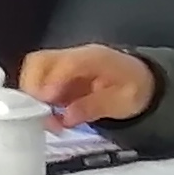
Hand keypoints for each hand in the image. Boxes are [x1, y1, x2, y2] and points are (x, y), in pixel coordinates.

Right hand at [26, 44, 155, 125]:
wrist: (141, 80)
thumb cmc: (134, 88)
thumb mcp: (123, 102)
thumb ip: (94, 107)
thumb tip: (66, 116)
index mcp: (95, 58)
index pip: (66, 63)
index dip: (52, 81)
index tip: (45, 101)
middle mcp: (75, 56)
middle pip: (39, 61)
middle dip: (32, 87)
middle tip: (38, 112)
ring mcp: (65, 64)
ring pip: (34, 70)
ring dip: (32, 95)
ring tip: (45, 118)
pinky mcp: (59, 74)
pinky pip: (39, 81)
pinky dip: (37, 98)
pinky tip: (49, 115)